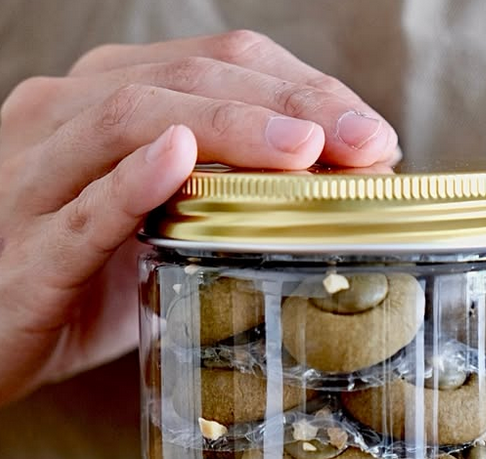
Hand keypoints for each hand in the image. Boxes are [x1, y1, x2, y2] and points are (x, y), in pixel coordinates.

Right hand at [0, 31, 398, 403]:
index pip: (216, 63)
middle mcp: (65, 118)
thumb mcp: (159, 237)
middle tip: (364, 141)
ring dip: (228, 129)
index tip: (371, 134)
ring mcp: (37, 176)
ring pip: (131, 119)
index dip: (301, 88)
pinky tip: (180, 163)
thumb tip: (335, 200)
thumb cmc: (81, 287)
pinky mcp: (29, 249)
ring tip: (304, 150)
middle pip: (186, 77)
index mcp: (104, 104)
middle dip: (288, 105)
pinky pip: (83, 206)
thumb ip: (226, 209)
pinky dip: (133, 182)